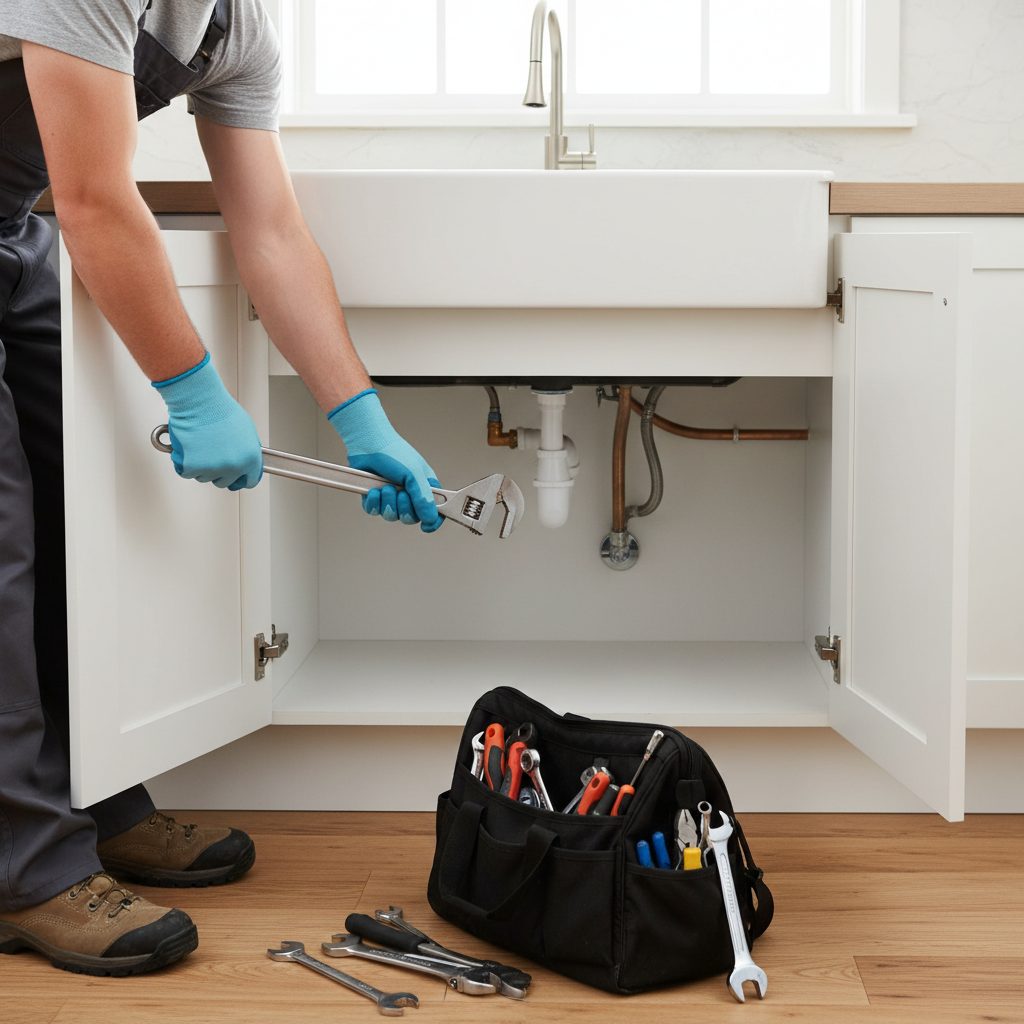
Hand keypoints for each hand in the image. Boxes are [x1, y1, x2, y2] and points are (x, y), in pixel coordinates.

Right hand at [152, 353, 262, 489]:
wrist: (199, 402)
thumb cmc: (220, 410)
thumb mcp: (246, 430)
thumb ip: (247, 450)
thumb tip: (244, 459)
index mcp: (250, 459)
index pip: (249, 480)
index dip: (241, 478)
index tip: (236, 477)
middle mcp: (233, 467)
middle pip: (224, 482)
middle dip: (219, 471)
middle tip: (212, 454)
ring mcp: (212, 469)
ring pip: (205, 477)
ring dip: (201, 466)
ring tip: (201, 445)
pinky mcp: (192, 467)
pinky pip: (187, 473)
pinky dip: (185, 463)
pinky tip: (189, 448)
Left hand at [327, 389, 441, 531]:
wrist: (368, 444)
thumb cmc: (394, 453)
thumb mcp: (415, 475)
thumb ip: (424, 498)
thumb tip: (430, 518)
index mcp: (425, 487)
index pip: (434, 511)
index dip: (432, 521)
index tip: (426, 526)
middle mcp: (409, 494)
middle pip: (411, 518)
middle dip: (403, 508)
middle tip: (400, 493)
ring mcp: (391, 497)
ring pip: (392, 516)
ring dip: (387, 502)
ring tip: (385, 486)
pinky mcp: (374, 497)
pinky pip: (374, 511)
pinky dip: (374, 502)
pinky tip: (374, 490)